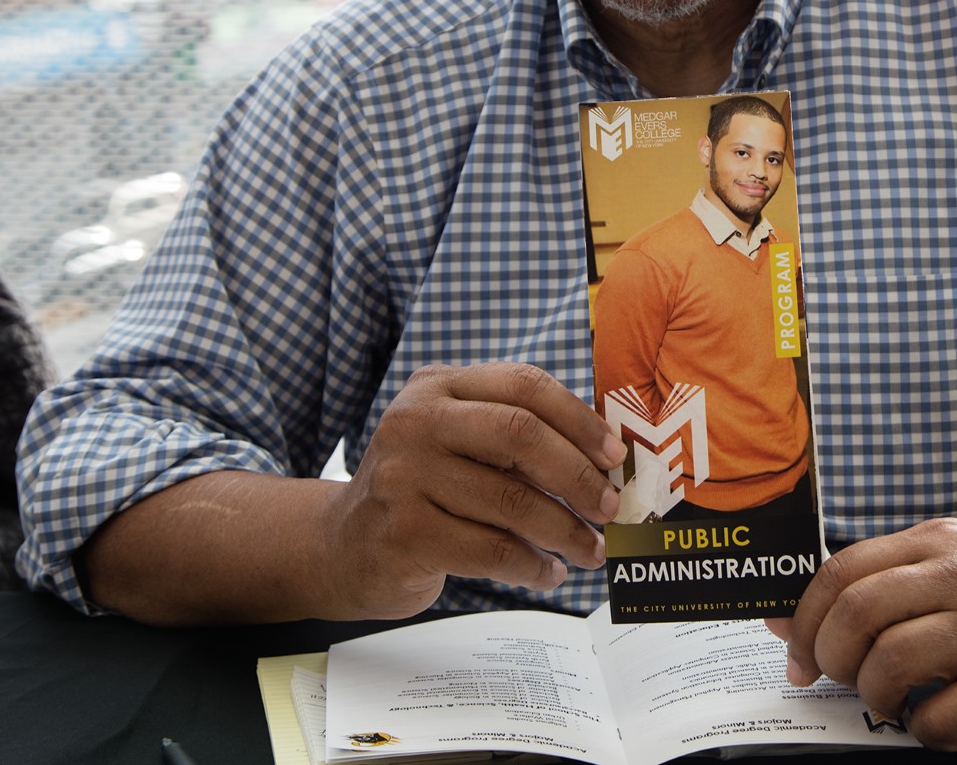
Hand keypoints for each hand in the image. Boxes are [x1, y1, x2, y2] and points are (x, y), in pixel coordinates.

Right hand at [326, 362, 623, 617]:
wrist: (342, 546)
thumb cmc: (422, 492)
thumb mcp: (457, 442)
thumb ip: (514, 435)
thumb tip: (604, 460)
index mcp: (437, 386)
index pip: (523, 385)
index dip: (578, 419)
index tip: (613, 456)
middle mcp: (415, 421)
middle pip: (520, 435)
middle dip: (577, 475)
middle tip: (607, 508)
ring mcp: (404, 476)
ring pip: (511, 500)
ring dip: (564, 531)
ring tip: (589, 551)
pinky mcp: (404, 533)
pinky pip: (491, 549)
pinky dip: (531, 566)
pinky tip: (547, 573)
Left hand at [764, 518, 956, 748]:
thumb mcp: (939, 576)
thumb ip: (869, 588)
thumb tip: (780, 621)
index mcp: (939, 542)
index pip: (842, 571)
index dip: (805, 621)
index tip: (798, 656)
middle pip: (856, 614)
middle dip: (831, 659)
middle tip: (843, 680)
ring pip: (888, 666)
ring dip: (876, 697)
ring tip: (895, 699)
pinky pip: (935, 721)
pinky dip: (925, 729)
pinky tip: (941, 715)